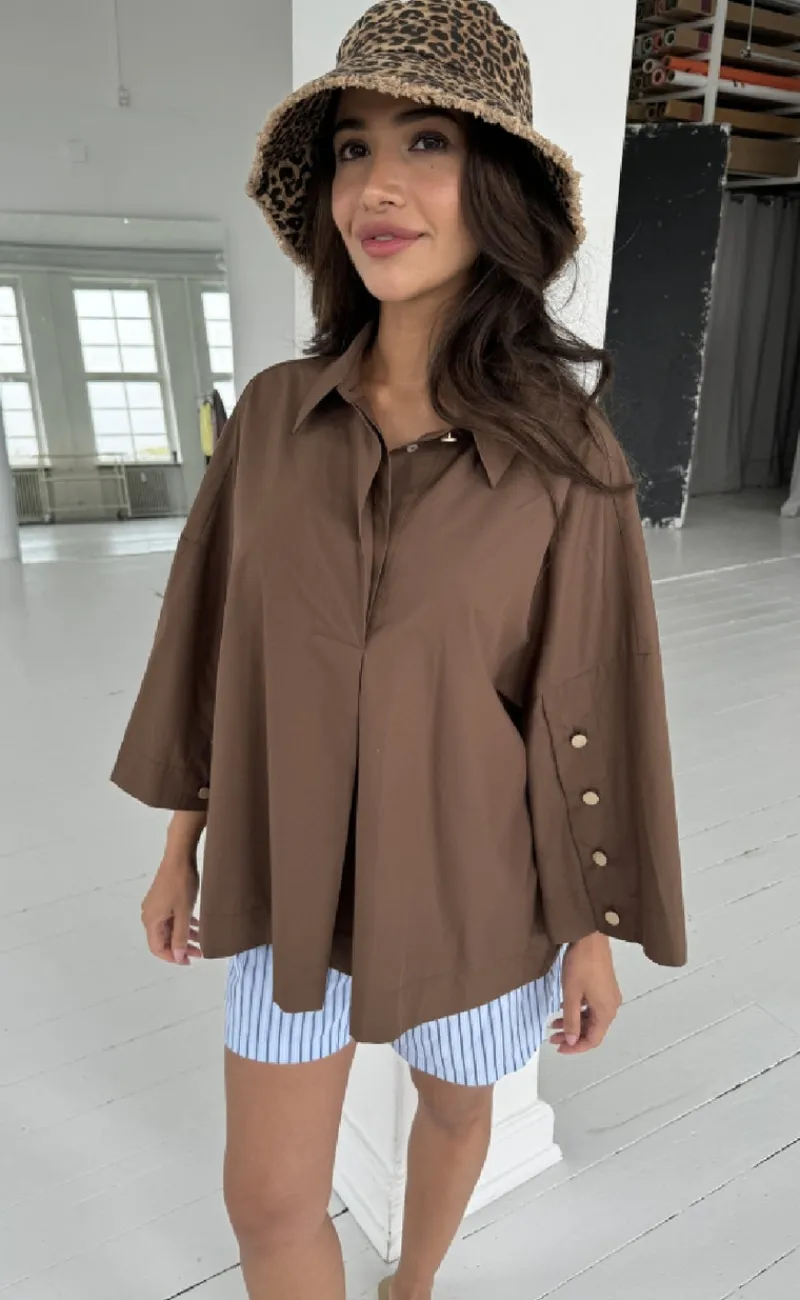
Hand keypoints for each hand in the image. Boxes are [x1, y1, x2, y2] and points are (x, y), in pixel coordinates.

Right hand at [141, 851, 201, 965]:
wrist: (179, 857)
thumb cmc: (181, 884)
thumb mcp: (184, 913)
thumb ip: (180, 937)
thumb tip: (178, 957)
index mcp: (151, 920)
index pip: (158, 948)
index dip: (173, 957)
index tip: (189, 960)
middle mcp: (149, 915)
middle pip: (163, 938)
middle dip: (181, 947)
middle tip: (199, 952)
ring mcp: (155, 906)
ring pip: (169, 928)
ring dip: (184, 935)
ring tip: (201, 940)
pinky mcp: (162, 898)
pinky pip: (171, 917)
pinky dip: (183, 923)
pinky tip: (197, 925)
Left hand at [550, 933, 621, 1054]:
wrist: (591, 936)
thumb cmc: (580, 965)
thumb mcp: (572, 994)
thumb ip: (571, 1020)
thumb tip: (572, 1042)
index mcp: (606, 1011)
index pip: (593, 1040)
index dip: (576, 1048)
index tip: (558, 1048)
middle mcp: (611, 1006)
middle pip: (593, 1030)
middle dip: (572, 1036)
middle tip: (551, 1037)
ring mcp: (609, 996)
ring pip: (591, 1018)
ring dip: (573, 1023)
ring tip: (553, 1023)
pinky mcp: (605, 986)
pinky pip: (592, 1006)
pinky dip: (578, 1011)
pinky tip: (563, 1008)